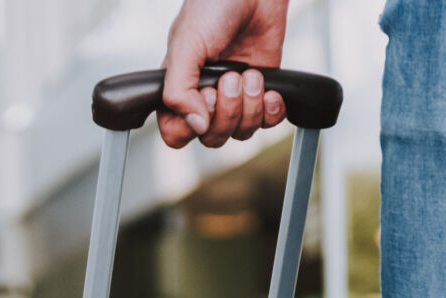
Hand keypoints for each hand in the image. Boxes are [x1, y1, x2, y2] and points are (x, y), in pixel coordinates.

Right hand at [158, 0, 290, 149]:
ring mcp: (234, 95)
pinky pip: (267, 122)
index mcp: (179, 86)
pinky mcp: (261, 90)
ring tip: (251, 74)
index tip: (205, 98)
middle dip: (226, 112)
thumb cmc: (214, 5)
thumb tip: (196, 126)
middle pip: (212, 137)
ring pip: (240, 132)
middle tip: (231, 77)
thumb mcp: (186, 44)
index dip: (191, 127)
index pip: (175, 133)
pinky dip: (271, 111)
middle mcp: (205, 96)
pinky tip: (270, 90)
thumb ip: (179, 90)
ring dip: (250, 108)